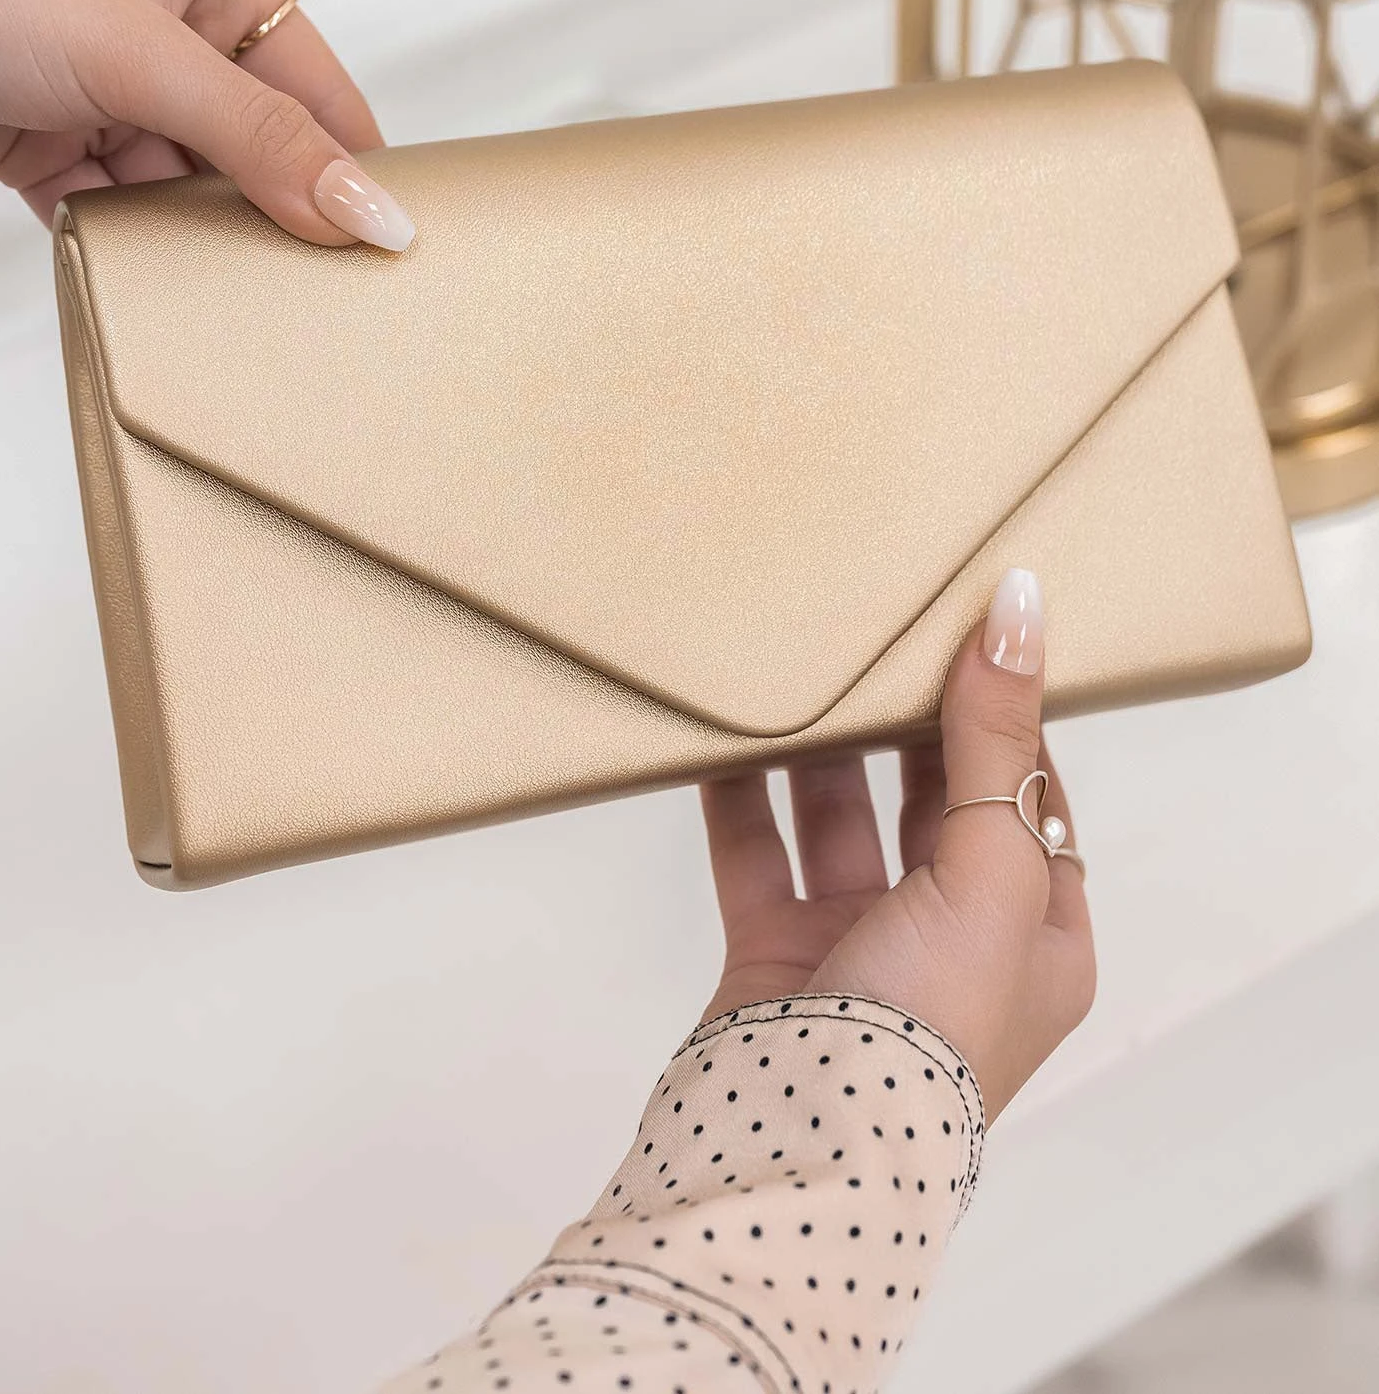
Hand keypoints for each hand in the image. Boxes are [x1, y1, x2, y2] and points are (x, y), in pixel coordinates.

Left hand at [0, 0, 413, 247]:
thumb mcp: (142, 58)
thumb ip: (261, 140)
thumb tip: (365, 206)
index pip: (311, 76)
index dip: (348, 154)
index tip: (382, 235)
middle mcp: (157, 20)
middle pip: (248, 138)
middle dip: (265, 202)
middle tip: (303, 274)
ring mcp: (96, 83)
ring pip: (179, 180)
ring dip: (188, 229)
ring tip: (211, 277)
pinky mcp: (41, 139)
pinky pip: (112, 205)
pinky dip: (123, 238)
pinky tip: (132, 263)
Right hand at [700, 570, 1094, 1117]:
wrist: (805, 1151)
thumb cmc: (931, 1033)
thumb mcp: (992, 872)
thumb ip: (997, 740)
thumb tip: (1019, 609)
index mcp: (1039, 939)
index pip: (1033, 800)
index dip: (1010, 717)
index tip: (976, 632)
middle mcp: (956, 944)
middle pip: (935, 803)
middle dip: (910, 723)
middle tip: (883, 628)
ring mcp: (860, 950)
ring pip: (842, 821)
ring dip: (822, 751)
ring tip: (802, 663)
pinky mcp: (774, 958)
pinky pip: (755, 853)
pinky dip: (738, 793)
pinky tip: (720, 730)